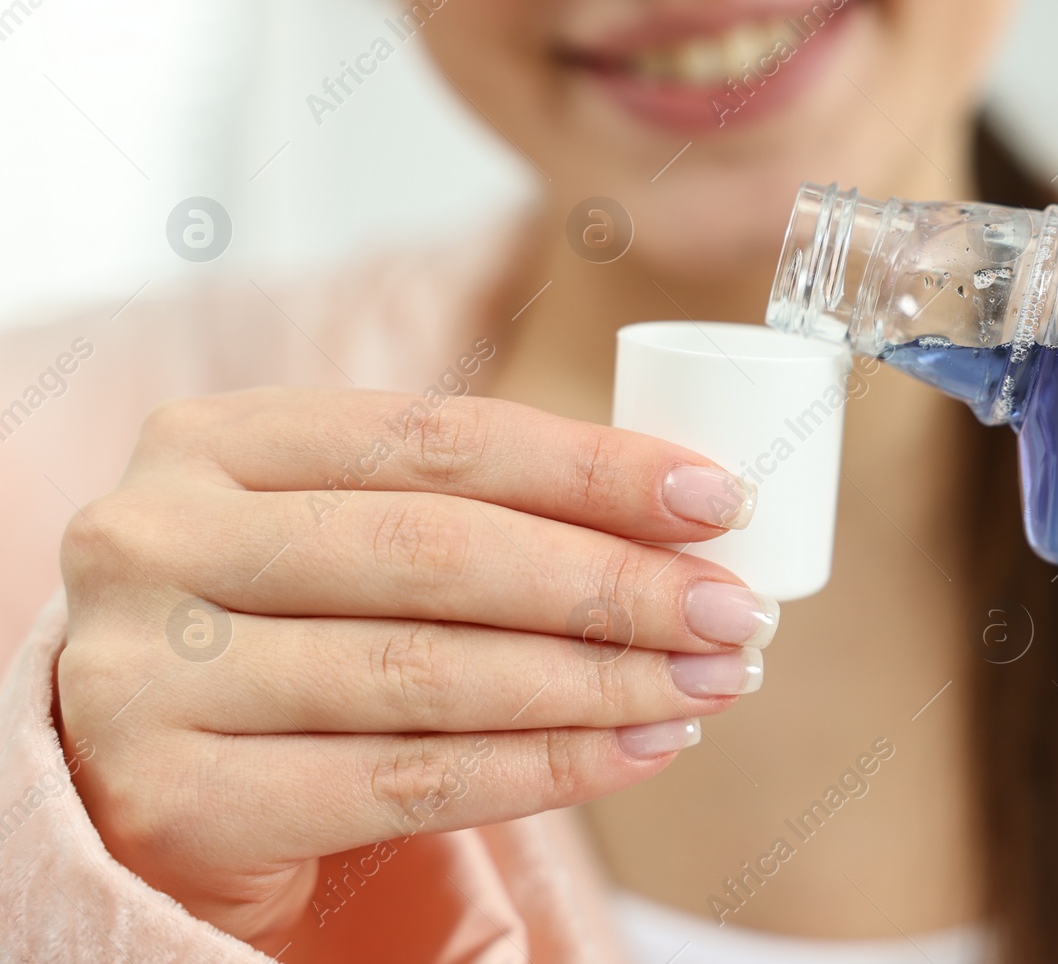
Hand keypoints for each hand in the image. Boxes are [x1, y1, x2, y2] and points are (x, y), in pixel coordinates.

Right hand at [57, 387, 777, 948]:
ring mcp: (148, 673)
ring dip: (599, 681)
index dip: (590, 466)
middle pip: (437, 552)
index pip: (434, 439)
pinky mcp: (174, 799)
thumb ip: (473, 513)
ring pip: (429, 673)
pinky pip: (408, 782)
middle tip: (731, 609)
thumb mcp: (347, 541)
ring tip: (707, 682)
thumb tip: (679, 516)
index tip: (717, 497)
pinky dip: (545, 767)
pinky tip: (638, 748)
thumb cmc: (283, 632)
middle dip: (610, 583)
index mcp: (212, 442)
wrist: (145, 778)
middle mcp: (157, 540)